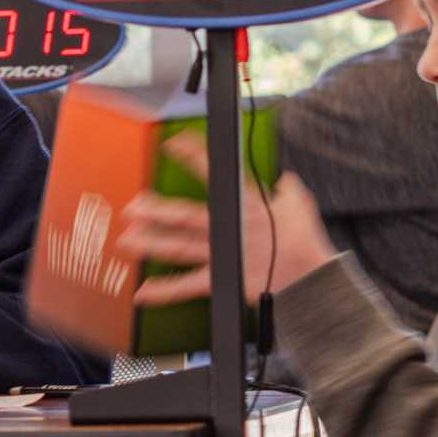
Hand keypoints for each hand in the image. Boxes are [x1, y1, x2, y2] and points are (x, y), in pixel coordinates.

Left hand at [115, 131, 337, 305]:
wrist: (310, 279)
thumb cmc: (305, 242)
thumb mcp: (299, 203)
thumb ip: (287, 189)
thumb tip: (285, 180)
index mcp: (243, 206)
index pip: (213, 174)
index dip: (193, 156)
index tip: (172, 144)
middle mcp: (225, 229)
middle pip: (184, 217)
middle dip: (156, 211)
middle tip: (133, 206)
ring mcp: (219, 255)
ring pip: (178, 248)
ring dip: (150, 244)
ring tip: (127, 241)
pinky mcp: (219, 280)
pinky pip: (186, 286)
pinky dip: (164, 291)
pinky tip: (144, 292)